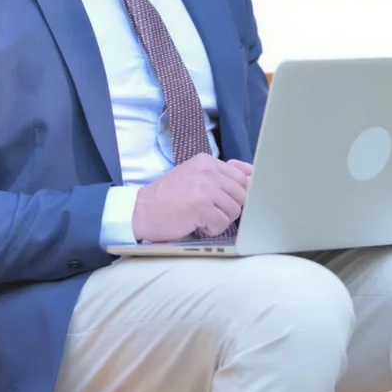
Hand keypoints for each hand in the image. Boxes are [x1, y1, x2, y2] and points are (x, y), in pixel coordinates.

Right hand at [132, 154, 252, 242]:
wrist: (140, 210)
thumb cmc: (167, 198)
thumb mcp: (194, 178)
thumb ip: (219, 176)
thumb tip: (252, 177)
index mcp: (206, 162)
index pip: (243, 176)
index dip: (241, 193)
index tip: (229, 201)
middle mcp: (207, 171)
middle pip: (242, 194)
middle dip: (230, 208)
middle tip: (211, 212)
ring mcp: (204, 188)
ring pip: (235, 210)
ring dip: (221, 220)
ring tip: (201, 218)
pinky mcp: (200, 206)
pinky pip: (222, 223)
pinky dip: (212, 229)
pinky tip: (197, 225)